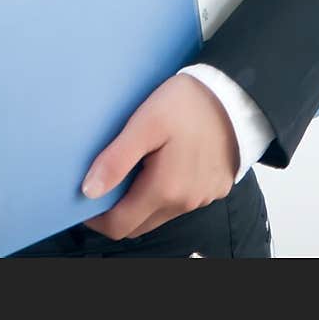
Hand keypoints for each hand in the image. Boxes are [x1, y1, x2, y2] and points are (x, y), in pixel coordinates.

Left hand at [79, 73, 239, 239]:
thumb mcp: (145, 123)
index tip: (83, 197)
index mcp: (164, 190)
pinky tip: (160, 164)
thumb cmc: (188, 104)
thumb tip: (88, 191)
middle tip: (103, 180)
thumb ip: (116, 159)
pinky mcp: (214, 188)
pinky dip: (164, 193)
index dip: (96, 218)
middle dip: (116, 210)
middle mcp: (184, 203)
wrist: (235, 94)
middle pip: (138, 225)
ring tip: (131, 168)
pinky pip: (181, 201)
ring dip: (140, 201)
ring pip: (159, 214)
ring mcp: (202, 198)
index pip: (119, 225)